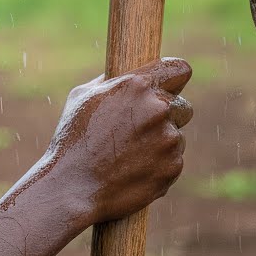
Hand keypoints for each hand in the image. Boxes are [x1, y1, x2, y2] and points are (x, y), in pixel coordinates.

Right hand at [43, 57, 192, 224]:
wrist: (73, 187)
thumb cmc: (72, 139)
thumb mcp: (83, 97)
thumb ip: (113, 82)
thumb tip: (126, 75)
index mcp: (136, 85)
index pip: (179, 69)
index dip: (174, 78)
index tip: (170, 85)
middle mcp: (157, 108)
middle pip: (182, 106)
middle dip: (167, 116)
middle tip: (141, 129)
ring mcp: (168, 139)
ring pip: (176, 135)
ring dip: (161, 142)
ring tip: (129, 154)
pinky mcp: (173, 166)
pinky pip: (174, 160)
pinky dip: (159, 165)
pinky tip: (133, 170)